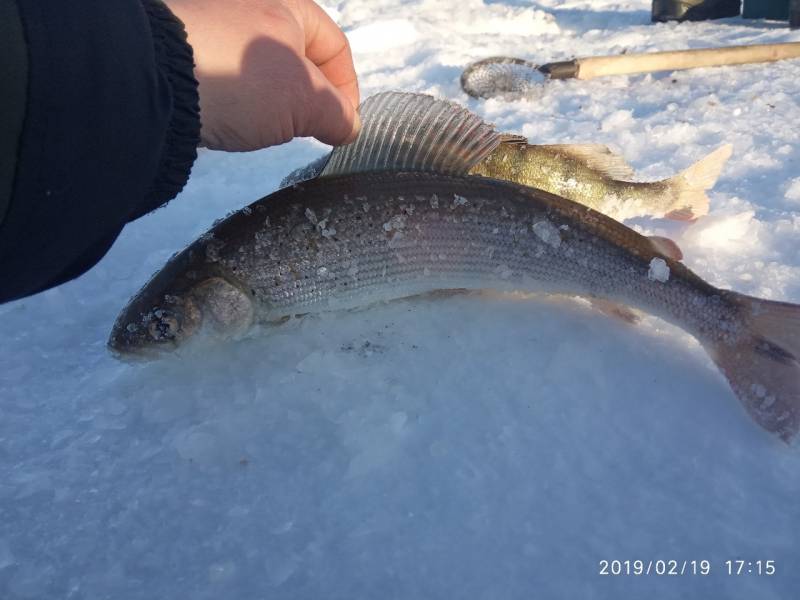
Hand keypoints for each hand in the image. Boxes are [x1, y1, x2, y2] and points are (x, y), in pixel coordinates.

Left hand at [165, 0, 359, 150]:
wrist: (152, 81)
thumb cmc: (239, 80)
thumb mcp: (305, 101)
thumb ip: (337, 114)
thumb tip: (347, 126)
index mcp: (287, 4)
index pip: (336, 46)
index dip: (348, 90)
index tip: (342, 126)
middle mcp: (249, 5)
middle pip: (298, 56)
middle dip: (308, 97)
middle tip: (307, 129)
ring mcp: (213, 25)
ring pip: (261, 69)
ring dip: (273, 101)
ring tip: (264, 127)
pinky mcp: (184, 50)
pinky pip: (226, 75)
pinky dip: (237, 99)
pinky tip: (230, 119)